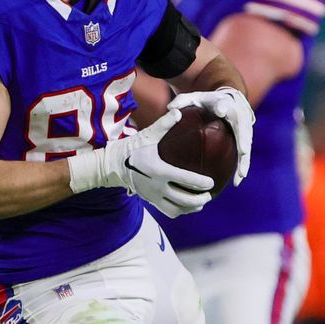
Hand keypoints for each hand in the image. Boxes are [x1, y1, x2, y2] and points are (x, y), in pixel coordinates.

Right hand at [67, 108, 213, 217]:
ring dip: (191, 208)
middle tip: (210, 194)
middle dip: (200, 199)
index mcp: (157, 170)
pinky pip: (169, 211)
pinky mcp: (150, 200)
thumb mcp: (147, 136)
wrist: (112, 165)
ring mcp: (152, 196)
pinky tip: (189, 207)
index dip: (200, 184)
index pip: (184, 180)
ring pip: (177, 209)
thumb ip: (163, 125)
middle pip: (183, 199)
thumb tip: (178, 112)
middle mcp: (156, 186)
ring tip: (202, 202)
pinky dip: (181, 211)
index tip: (212, 183)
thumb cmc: (131, 148)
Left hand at [171, 87, 253, 185]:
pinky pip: (244, 155)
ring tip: (239, 177)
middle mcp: (239, 117)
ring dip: (245, 162)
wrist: (229, 100)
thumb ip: (183, 101)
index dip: (223, 107)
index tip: (221, 110)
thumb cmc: (209, 100)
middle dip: (244, 140)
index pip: (224, 104)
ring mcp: (244, 130)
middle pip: (244, 129)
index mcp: (226, 104)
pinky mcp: (244, 140)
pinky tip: (236, 182)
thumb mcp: (196, 97)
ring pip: (247, 147)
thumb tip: (170, 108)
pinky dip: (241, 167)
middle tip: (243, 151)